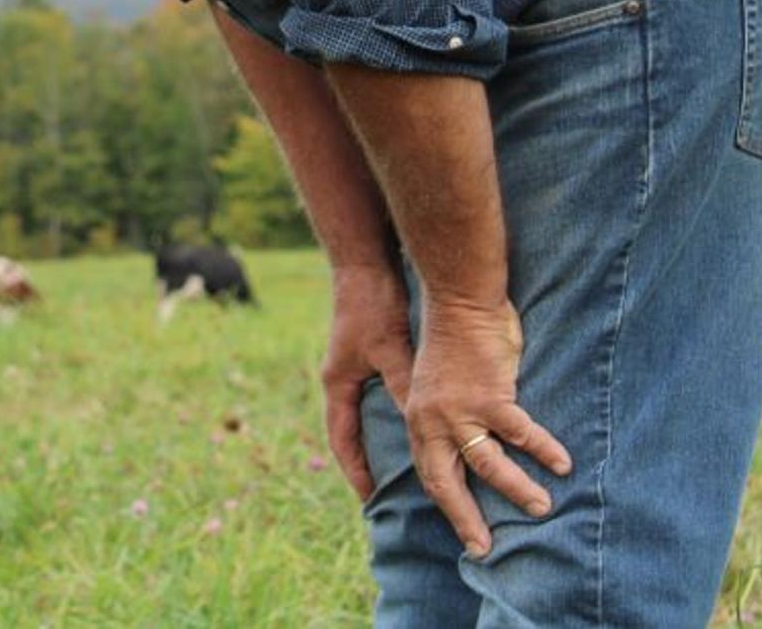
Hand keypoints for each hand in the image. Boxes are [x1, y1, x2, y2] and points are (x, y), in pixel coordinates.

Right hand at [320, 263, 415, 501]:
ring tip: (398, 465)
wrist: (364, 265)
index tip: (370, 497)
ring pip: (362, 415)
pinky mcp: (364, 355)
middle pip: (349, 431)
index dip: (355, 470)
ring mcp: (350, 367)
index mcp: (338, 384)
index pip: (342, 440)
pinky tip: (408, 423)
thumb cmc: (374, 306)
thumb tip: (423, 426)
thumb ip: (404, 387)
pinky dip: (385, 415)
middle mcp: (340, 380)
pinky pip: (372, 396)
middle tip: (384, 490)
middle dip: (365, 461)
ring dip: (375, 438)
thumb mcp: (392, 350)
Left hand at [405, 296, 571, 557]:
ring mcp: (459, 410)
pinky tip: (562, 464)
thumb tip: (468, 444)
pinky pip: (521, 433)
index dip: (446, 502)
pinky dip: (543, 450)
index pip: (429, 472)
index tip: (462, 529)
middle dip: (465, 518)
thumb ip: (446, 415)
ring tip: (541, 508)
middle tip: (483, 547)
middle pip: (447, 481)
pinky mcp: (489, 395)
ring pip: (488, 465)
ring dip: (516, 490)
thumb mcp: (435, 384)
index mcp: (418, 418)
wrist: (459, 300)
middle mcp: (432, 420)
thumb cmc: (454, 339)